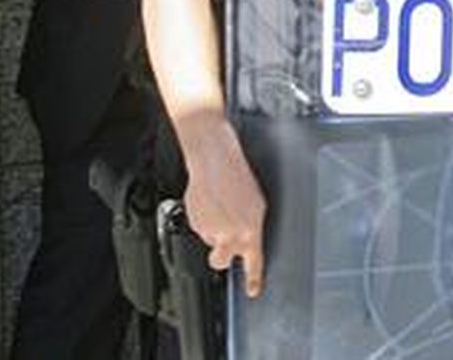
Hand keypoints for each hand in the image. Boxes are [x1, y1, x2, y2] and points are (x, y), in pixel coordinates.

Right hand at [181, 117, 267, 296]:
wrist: (216, 161)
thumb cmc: (239, 178)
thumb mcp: (257, 204)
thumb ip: (251, 227)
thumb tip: (247, 241)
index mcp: (251, 231)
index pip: (254, 263)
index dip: (253, 280)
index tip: (253, 291)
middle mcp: (230, 235)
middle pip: (220, 261)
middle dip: (221, 255)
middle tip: (224, 239)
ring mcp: (211, 230)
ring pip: (210, 241)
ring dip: (213, 231)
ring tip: (219, 208)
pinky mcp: (195, 222)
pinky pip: (200, 228)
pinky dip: (204, 219)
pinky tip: (210, 203)